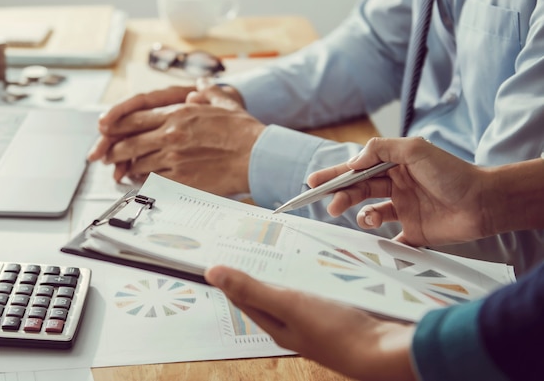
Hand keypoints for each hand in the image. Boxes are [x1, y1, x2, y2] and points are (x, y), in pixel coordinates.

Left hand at [87, 82, 265, 194]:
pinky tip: (142, 180)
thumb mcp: (224, 103)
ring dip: (127, 167)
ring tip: (123, 169)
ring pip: (138, 163)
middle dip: (114, 150)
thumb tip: (199, 87)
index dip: (115, 124)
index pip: (135, 118)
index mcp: (178, 114)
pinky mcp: (181, 179)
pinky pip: (153, 180)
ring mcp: (174, 159)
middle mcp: (171, 135)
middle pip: (129, 143)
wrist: (256, 156)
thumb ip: (207, 93)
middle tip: (106, 154)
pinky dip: (144, 180)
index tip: (105, 129)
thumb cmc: (243, 131)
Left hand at [205, 265, 415, 380]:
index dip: (230, 278)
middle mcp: (293, 326)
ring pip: (295, 290)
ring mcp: (316, 321)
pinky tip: (317, 263)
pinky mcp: (337, 314)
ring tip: (282, 248)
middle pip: (268, 294)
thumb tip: (212, 273)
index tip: (220, 254)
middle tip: (250, 243)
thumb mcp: (288, 304)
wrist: (384, 352)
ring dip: (288, 271)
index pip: (244, 298)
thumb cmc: (335, 332)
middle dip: (259, 270)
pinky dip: (313, 275)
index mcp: (276, 326)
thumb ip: (252, 289)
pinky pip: (318, 289)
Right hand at [307, 137, 487, 245]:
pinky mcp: (414, 233)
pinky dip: (382, 244)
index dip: (335, 176)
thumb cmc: (452, 173)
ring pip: (370, 214)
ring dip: (362, 216)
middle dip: (342, 197)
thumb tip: (353, 163)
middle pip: (359, 192)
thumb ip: (381, 150)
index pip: (358, 170)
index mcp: (394, 167)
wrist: (484, 202)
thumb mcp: (415, 150)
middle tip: (331, 205)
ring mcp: (404, 211)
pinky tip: (379, 242)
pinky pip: (391, 240)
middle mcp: (396, 187)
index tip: (313, 182)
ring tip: (369, 218)